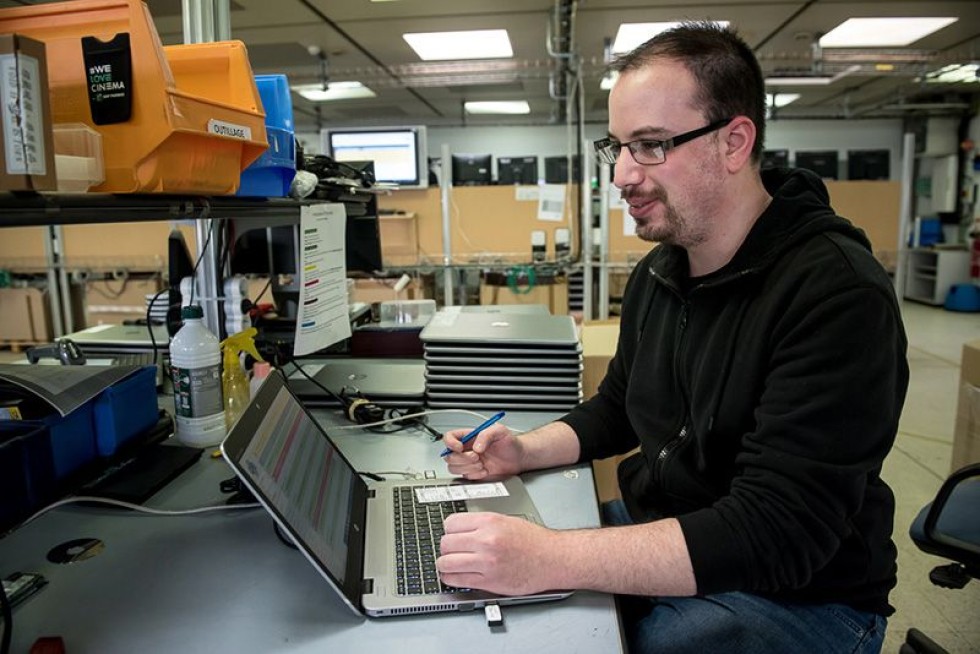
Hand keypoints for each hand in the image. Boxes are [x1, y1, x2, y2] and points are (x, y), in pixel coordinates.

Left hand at [437, 512, 557, 594]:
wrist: (553, 559)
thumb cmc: (534, 541)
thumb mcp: (506, 520)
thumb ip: (481, 524)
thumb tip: (458, 530)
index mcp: (489, 521)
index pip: (450, 523)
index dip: (449, 531)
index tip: (451, 536)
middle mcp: (486, 540)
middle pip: (445, 543)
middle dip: (446, 548)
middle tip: (452, 551)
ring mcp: (486, 561)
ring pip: (446, 563)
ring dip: (445, 565)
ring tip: (450, 565)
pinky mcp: (489, 581)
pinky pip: (457, 581)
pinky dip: (451, 579)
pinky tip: (456, 576)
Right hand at [442, 424, 523, 479]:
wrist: (519, 458)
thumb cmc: (510, 442)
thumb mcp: (499, 431)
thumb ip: (486, 435)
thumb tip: (475, 447)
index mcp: (469, 436)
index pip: (450, 437)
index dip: (450, 443)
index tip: (459, 447)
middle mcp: (467, 449)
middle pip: (449, 456)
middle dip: (462, 459)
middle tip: (476, 457)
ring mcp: (469, 462)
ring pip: (454, 468)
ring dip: (468, 468)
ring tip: (481, 464)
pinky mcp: (474, 473)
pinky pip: (465, 477)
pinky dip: (475, 475)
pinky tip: (485, 470)